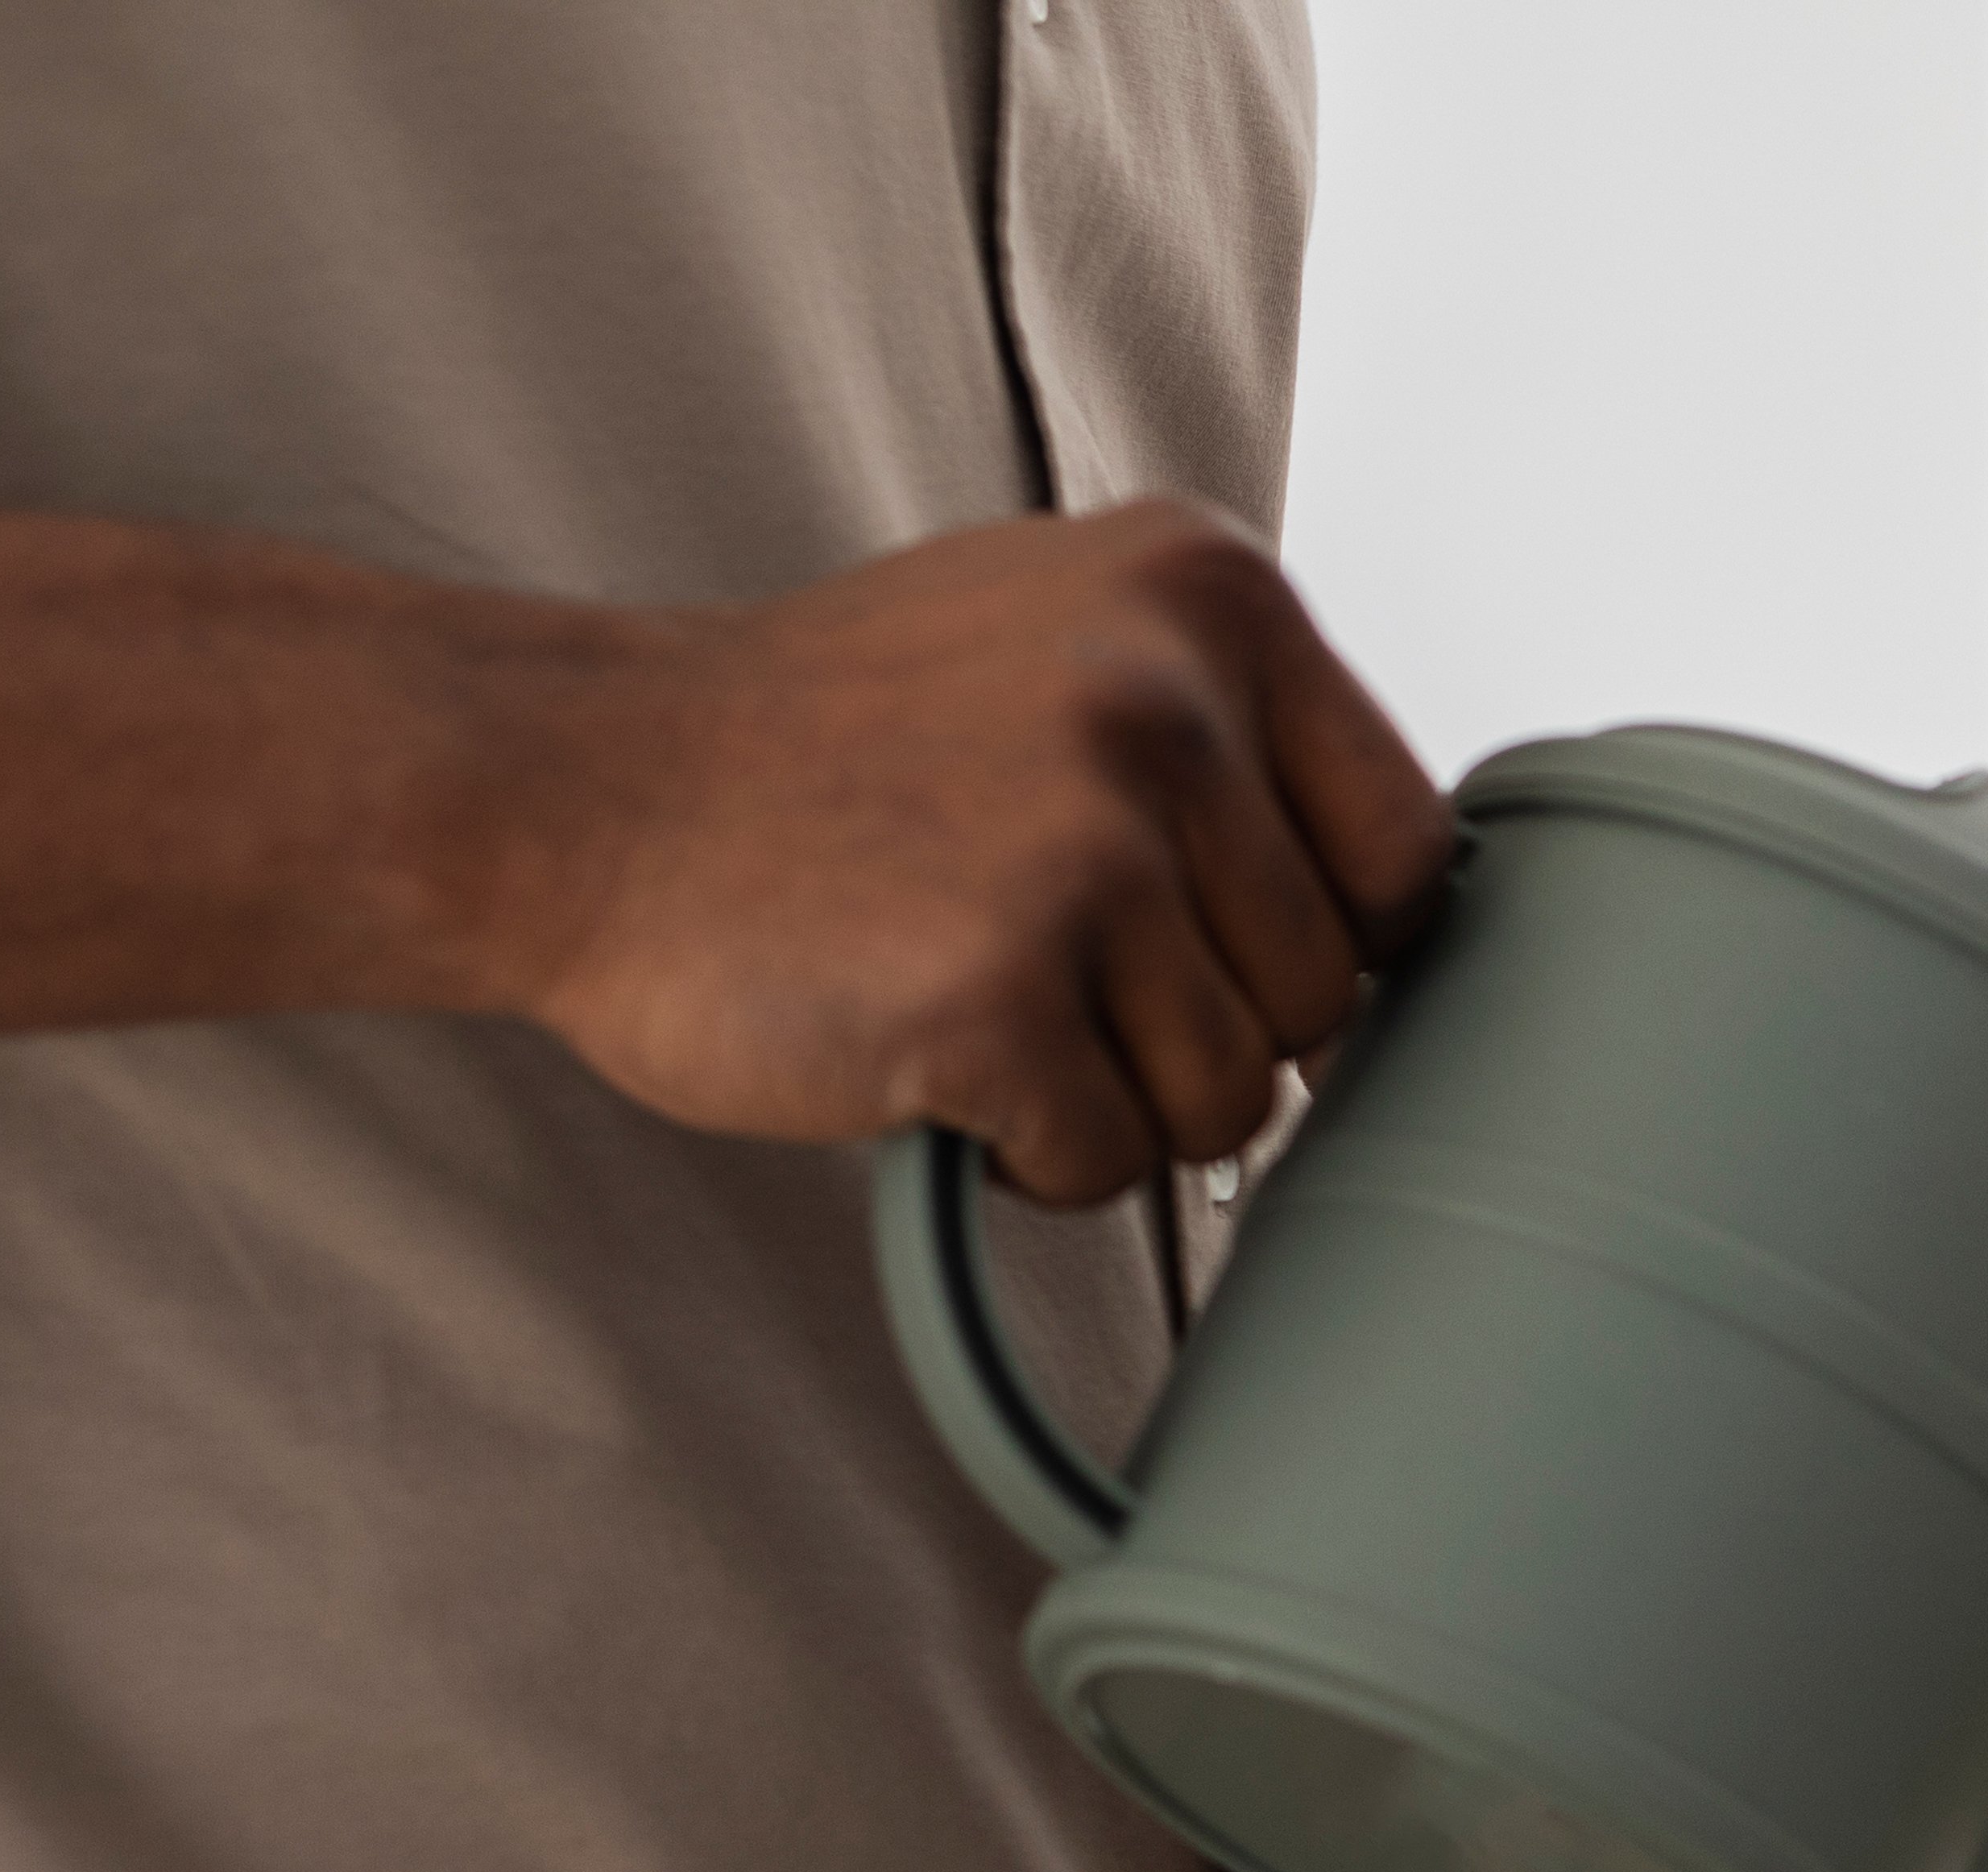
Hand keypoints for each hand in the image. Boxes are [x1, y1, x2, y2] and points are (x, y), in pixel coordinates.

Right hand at [482, 505, 1452, 1207]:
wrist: (577, 785)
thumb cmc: (834, 743)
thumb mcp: (1070, 641)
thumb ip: (1248, 742)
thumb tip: (1410, 913)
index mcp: (1212, 595)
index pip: (1410, 856)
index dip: (1327, 940)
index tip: (1215, 941)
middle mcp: (1165, 700)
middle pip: (1322, 996)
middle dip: (1200, 1024)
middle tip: (1042, 958)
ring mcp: (1081, 845)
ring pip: (1229, 1098)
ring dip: (1110, 1094)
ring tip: (975, 989)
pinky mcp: (994, 992)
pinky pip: (1107, 1160)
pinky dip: (1023, 1148)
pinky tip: (920, 1045)